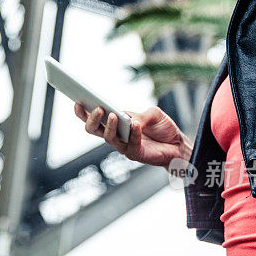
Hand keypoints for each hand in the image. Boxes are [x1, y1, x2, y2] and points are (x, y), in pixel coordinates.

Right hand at [73, 104, 192, 170]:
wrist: (178, 144)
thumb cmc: (162, 127)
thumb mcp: (153, 113)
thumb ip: (140, 114)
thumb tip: (129, 120)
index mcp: (115, 122)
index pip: (94, 118)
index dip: (83, 111)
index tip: (77, 101)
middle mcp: (116, 135)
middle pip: (93, 130)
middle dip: (92, 119)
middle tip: (98, 109)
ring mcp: (123, 146)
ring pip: (108, 138)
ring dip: (109, 126)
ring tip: (113, 115)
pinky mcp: (135, 154)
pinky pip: (130, 144)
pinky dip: (133, 133)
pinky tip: (136, 124)